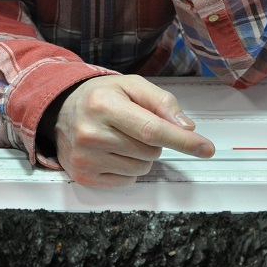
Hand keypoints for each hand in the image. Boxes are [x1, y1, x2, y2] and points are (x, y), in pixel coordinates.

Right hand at [48, 74, 214, 187]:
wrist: (60, 111)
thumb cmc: (101, 97)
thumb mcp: (132, 86)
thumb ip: (162, 102)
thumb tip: (186, 127)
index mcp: (104, 105)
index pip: (152, 129)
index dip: (183, 140)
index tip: (206, 148)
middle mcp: (91, 133)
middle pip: (150, 151)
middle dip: (153, 141)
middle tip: (133, 126)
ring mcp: (85, 157)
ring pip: (141, 168)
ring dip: (141, 156)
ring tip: (120, 138)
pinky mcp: (84, 176)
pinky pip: (127, 180)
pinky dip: (128, 169)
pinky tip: (112, 152)